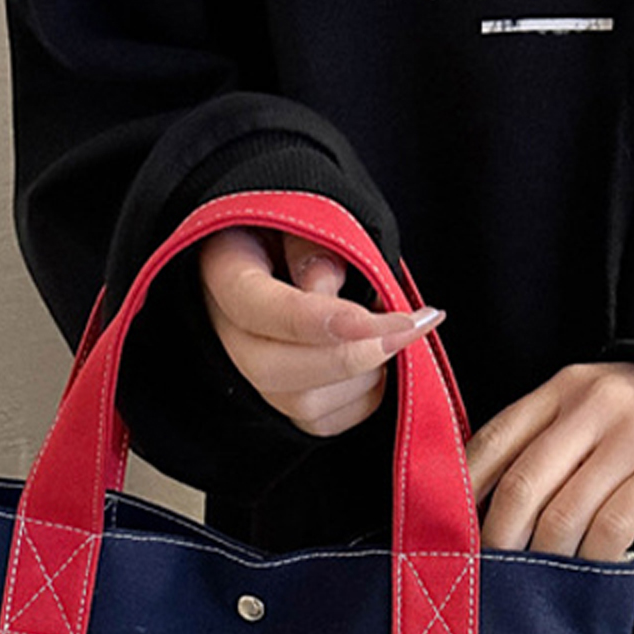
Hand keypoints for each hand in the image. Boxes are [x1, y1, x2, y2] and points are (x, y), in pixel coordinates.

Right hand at [199, 228, 443, 436]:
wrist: (285, 246)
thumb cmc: (297, 226)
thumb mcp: (303, 210)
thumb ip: (310, 243)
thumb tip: (325, 288)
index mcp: (224, 271)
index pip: (256, 307)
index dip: (318, 320)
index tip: (380, 319)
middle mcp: (226, 332)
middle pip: (273, 370)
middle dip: (351, 356)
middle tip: (409, 327)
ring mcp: (252, 374)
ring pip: (302, 404)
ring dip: (363, 375)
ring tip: (393, 330)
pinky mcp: (283, 402)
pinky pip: (324, 423)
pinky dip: (364, 397)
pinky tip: (380, 360)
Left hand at [465, 362, 633, 560]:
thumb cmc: (626, 429)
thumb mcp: (578, 418)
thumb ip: (532, 447)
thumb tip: (468, 512)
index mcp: (560, 388)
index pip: (494, 441)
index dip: (464, 493)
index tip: (449, 532)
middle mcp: (595, 404)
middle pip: (525, 484)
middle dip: (500, 540)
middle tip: (491, 573)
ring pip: (566, 513)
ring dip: (545, 558)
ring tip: (535, 580)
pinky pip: (613, 527)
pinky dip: (592, 559)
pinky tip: (586, 571)